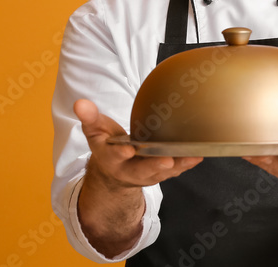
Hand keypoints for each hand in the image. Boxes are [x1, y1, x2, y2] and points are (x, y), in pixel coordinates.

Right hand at [74, 98, 201, 189]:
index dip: (120, 153)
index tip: (128, 149)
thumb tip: (80, 103)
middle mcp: (129, 169)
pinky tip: (198, 155)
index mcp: (111, 158)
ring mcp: (146, 174)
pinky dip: (186, 164)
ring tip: (191, 157)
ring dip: (177, 166)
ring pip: (162, 172)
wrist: (114, 170)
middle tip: (166, 161)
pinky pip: (174, 170)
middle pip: (141, 170)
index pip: (114, 156)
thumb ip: (89, 118)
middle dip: (153, 165)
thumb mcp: (96, 132)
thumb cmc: (108, 145)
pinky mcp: (160, 173)